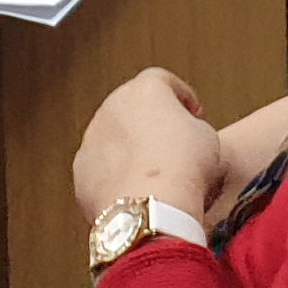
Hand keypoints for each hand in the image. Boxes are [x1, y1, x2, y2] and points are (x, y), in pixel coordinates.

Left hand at [72, 67, 221, 224]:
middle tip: (173, 144)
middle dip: (151, 123)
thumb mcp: (206, 135)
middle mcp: (112, 107)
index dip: (182, 97)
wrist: (152, 205)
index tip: (192, 113)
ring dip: (130, 150)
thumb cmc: (182, 167)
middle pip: (133, 108)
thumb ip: (191, 124)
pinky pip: (102, 168)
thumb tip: (184, 135)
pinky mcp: (82, 170)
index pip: (163, 81)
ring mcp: (92, 139)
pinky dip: (116, 176)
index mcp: (144, 89)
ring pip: (113, 139)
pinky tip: (136, 191)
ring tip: (154, 174)